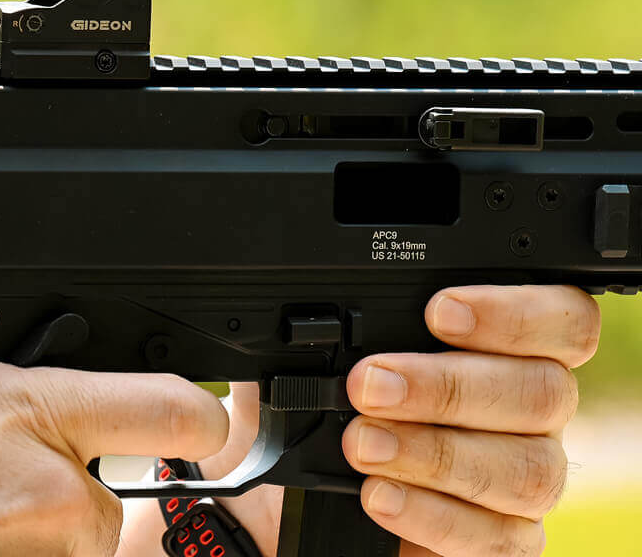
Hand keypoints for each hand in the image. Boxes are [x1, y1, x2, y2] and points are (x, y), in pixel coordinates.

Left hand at [117, 285, 599, 556]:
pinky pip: (500, 540)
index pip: (561, 320)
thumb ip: (332, 324)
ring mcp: (523, 478)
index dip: (515, 314)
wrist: (280, 497)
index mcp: (504, 346)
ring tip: (361, 446)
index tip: (439, 313)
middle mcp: (529, 410)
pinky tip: (379, 498)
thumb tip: (312, 307)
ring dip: (437, 454)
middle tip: (369, 386)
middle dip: (448, 386)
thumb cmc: (310, 409)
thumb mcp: (307, 354)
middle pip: (544, 393)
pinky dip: (433, 517)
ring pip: (529, 470)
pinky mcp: (504, 542)